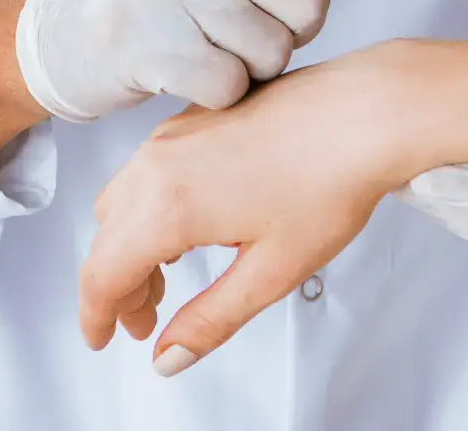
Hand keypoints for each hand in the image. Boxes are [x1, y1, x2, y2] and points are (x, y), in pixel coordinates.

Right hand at [16, 0, 376, 121]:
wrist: (58, 24)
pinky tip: (190, 68)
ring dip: (254, 63)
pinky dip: (221, 90)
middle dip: (292, 28)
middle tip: (245, 21)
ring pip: (273, 51)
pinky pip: (231, 85)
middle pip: (308, 4)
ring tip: (211, 42)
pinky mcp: (138, 42)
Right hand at [78, 44, 467, 373]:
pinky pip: (148, 169)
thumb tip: (167, 357)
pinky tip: (192, 223)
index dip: (97, 317)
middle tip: (147, 320)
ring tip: (170, 276)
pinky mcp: (196, 115)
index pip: (102, 275)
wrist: (370, 110)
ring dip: (130, 243)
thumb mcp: (272, 270)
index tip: (102, 339)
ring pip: (122, 200)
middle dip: (117, 286)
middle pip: (106, 238)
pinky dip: (149, 206)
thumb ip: (211, 320)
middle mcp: (160, 162)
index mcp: (168, 206)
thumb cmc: (333, 180)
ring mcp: (175, 132)